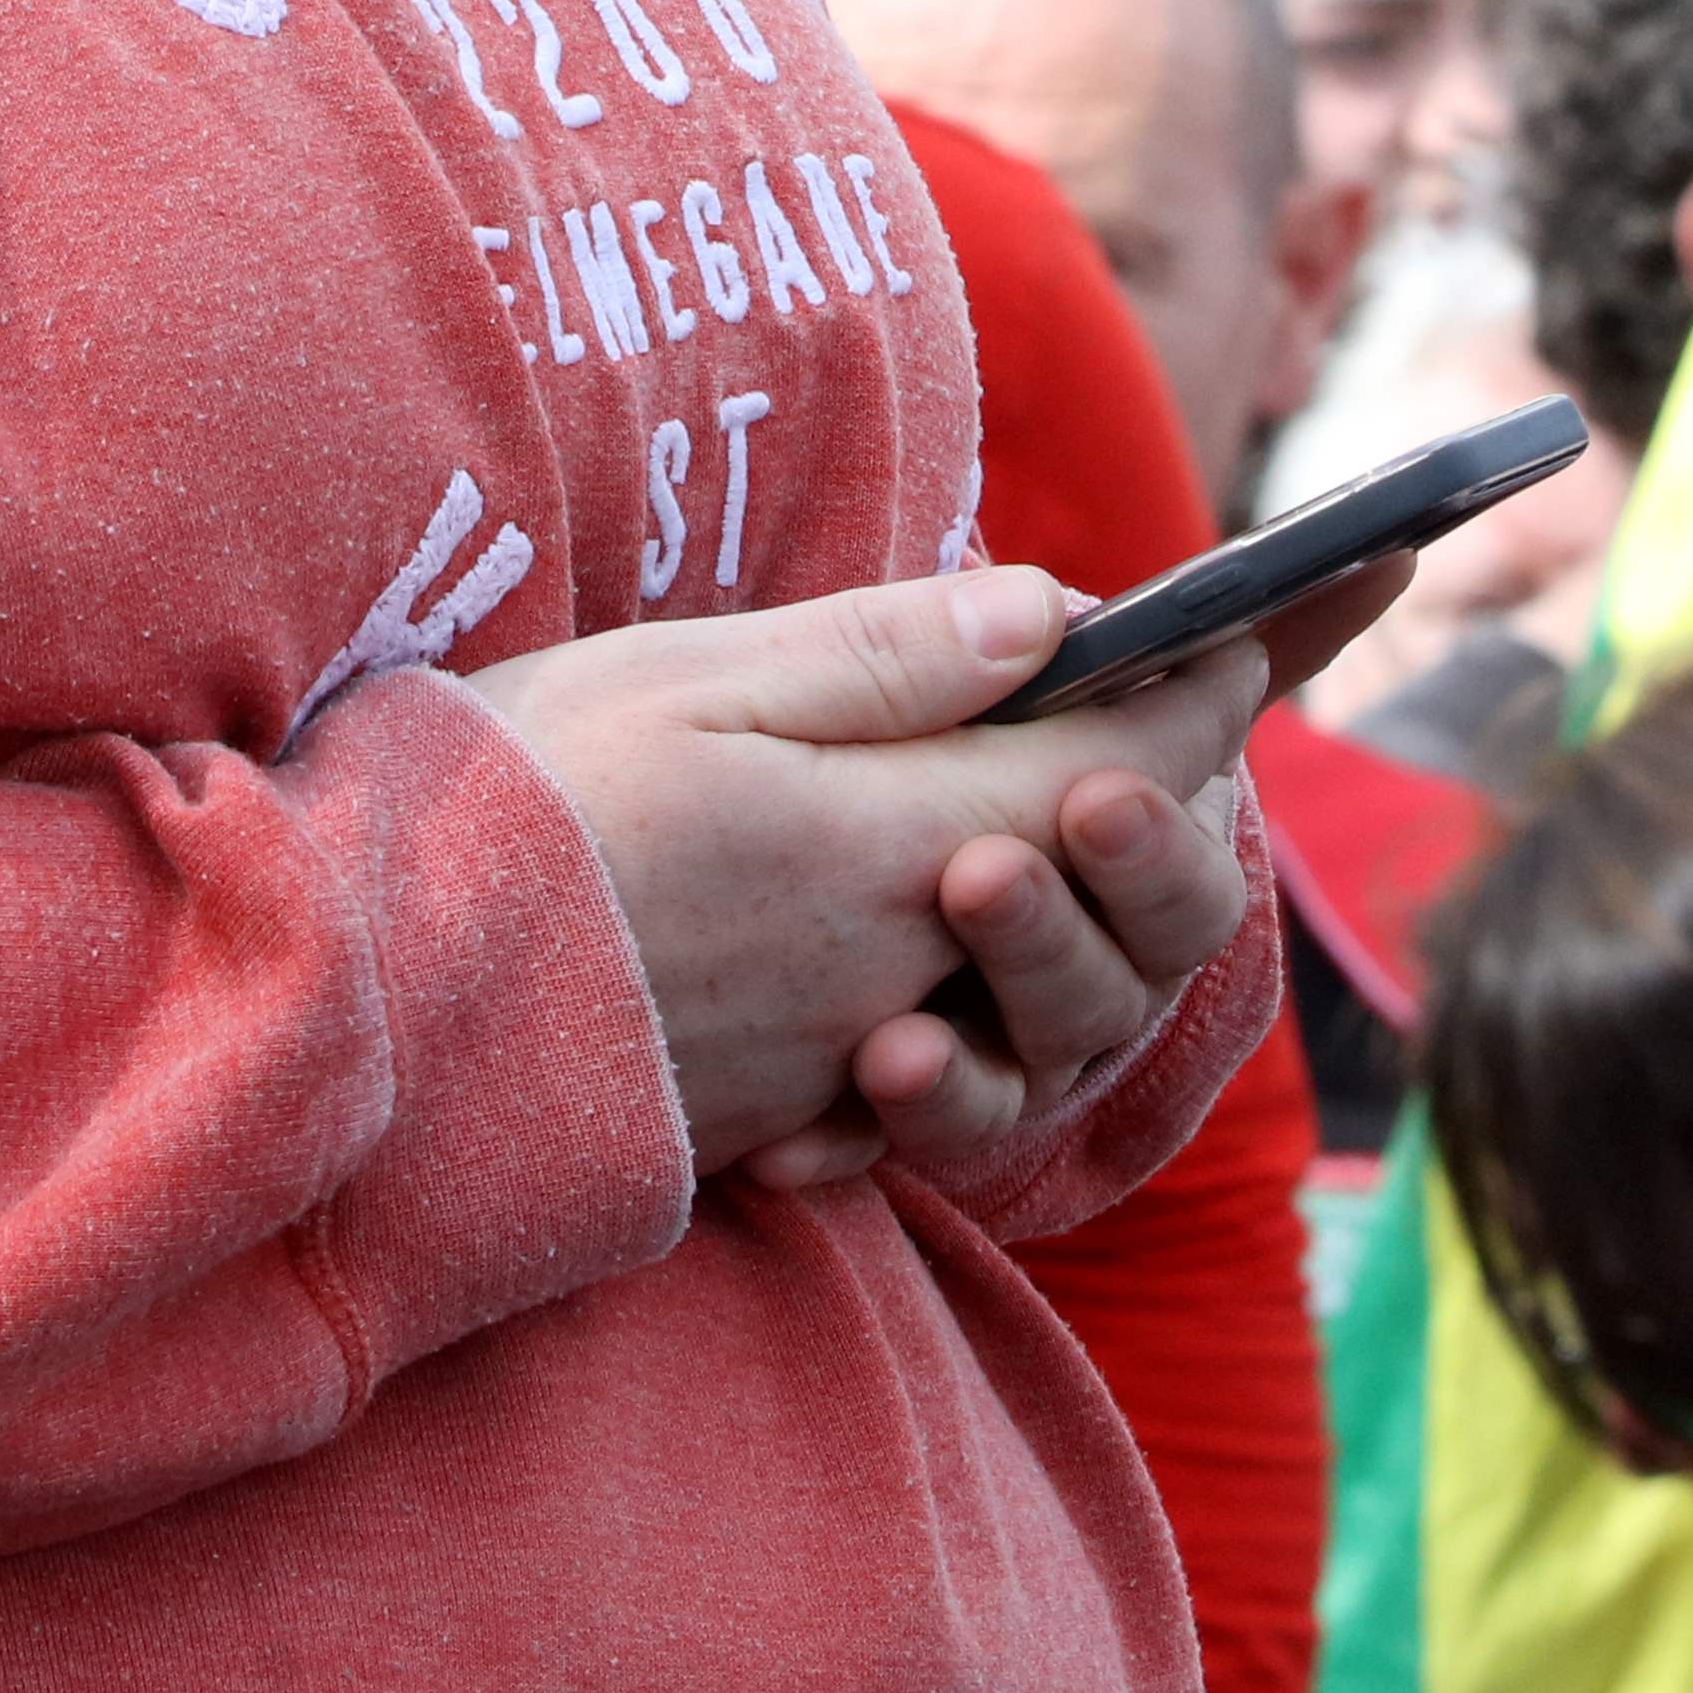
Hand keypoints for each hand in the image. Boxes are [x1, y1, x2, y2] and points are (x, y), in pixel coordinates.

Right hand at [467, 560, 1327, 1188]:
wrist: (354, 1024)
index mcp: (888, 844)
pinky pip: (929, 1073)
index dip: (1245, 659)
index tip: (1338, 575)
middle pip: (1118, 892)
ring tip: (1042, 798)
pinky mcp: (777, 1117)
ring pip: (1041, 990)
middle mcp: (901, 972)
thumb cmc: (498, 818)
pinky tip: (916, 944)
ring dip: (1072, 893)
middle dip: (1170, 784)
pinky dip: (961, 1003)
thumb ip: (880, 656)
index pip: (1131, 752)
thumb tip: (1057, 613)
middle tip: (1188, 676)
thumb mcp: (681, 682)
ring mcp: (841, 1061)